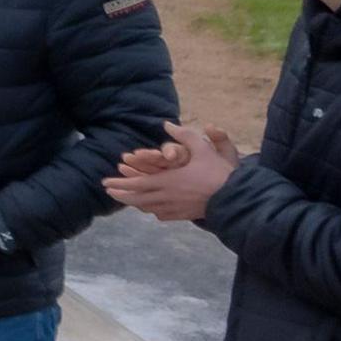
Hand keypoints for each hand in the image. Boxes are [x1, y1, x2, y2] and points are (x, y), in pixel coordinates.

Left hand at [104, 121, 238, 221]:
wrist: (235, 198)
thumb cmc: (218, 173)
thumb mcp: (202, 149)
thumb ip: (184, 135)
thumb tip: (167, 125)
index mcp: (166, 182)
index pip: (136, 184)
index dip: (119, 184)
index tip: (105, 183)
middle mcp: (166, 198)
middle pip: (136, 199)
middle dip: (120, 195)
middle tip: (108, 192)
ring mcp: (174, 209)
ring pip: (147, 208)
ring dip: (134, 203)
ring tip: (126, 198)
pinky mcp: (183, 216)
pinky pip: (161, 215)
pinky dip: (151, 210)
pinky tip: (150, 208)